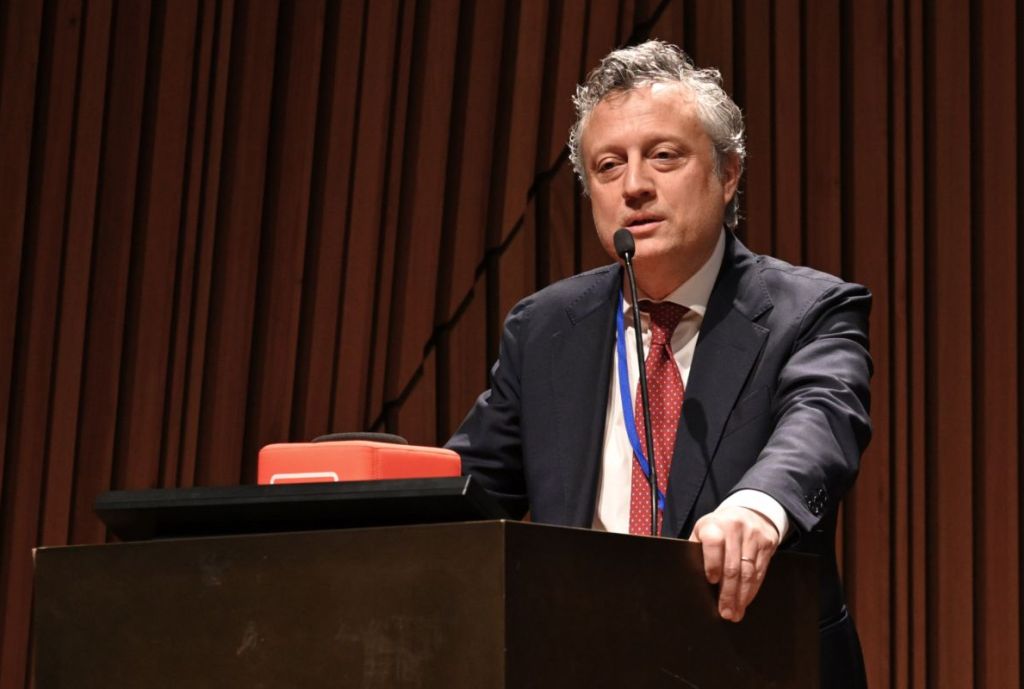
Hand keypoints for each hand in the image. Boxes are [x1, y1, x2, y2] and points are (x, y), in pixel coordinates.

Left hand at [689, 505, 780, 621]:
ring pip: (748, 572)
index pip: (713, 544)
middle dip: (728, 593)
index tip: (711, 582)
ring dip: (742, 596)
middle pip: (732, 566)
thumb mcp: (704, 531)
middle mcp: (735, 528)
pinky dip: (752, 590)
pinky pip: (760, 572)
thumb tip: (690, 578)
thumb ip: (697, 549)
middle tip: (725, 612)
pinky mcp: (767, 544)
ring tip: (736, 612)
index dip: (712, 564)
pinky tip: (746, 600)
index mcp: (714, 524)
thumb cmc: (719, 528)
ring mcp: (753, 536)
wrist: (750, 512)